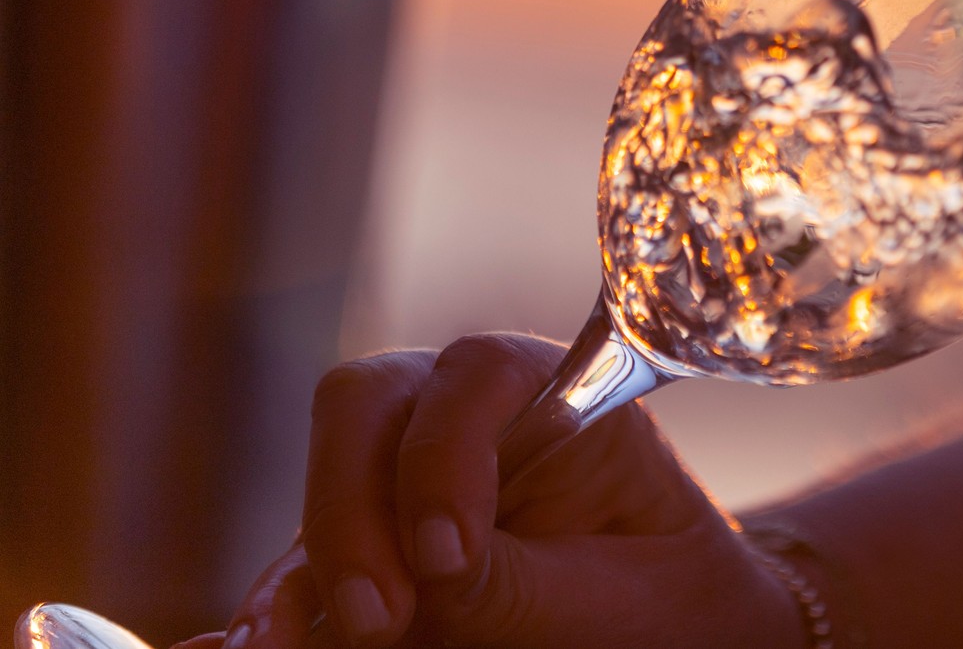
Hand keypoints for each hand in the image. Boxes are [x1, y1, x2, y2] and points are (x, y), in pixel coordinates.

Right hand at [181, 334, 801, 648]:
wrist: (670, 636)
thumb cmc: (667, 596)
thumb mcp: (612, 592)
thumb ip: (517, 579)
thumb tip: (422, 572)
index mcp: (550, 387)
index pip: (478, 372)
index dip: (444, 454)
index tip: (446, 555)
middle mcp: (460, 414)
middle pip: (367, 404)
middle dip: (352, 505)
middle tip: (378, 619)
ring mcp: (400, 476)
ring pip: (323, 483)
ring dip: (310, 564)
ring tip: (290, 641)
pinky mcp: (365, 548)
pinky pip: (302, 566)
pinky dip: (282, 602)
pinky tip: (260, 640)